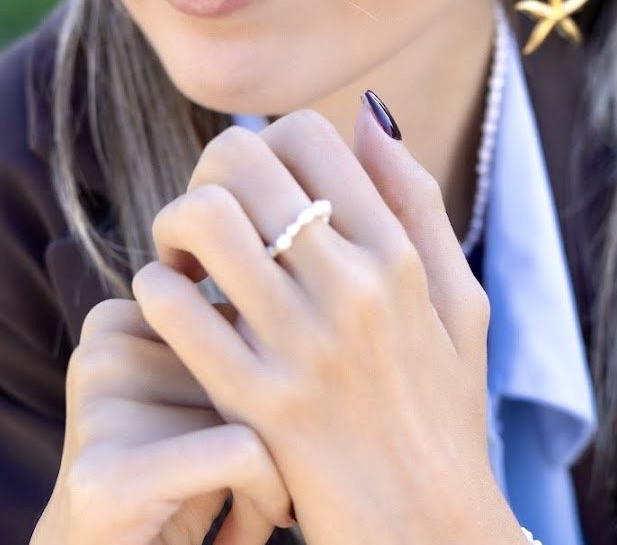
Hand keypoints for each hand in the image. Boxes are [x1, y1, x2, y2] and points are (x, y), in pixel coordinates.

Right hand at [36, 296, 294, 544]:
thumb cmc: (176, 491)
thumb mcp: (196, 404)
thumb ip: (228, 346)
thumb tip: (301, 292)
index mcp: (113, 324)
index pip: (236, 320)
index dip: (255, 382)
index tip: (239, 432)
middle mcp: (100, 355)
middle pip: (244, 362)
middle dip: (268, 427)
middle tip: (254, 481)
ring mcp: (99, 412)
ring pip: (253, 408)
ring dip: (272, 470)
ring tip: (241, 508)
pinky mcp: (109, 474)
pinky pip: (245, 452)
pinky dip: (267, 497)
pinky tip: (241, 534)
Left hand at [132, 102, 500, 544]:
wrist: (427, 530)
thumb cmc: (442, 410)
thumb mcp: (459, 299)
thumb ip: (417, 199)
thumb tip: (369, 113)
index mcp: (399, 255)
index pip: (310, 135)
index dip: (270, 143)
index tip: (266, 187)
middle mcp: (352, 288)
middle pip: (243, 160)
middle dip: (210, 171)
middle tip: (214, 214)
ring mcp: (300, 346)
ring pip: (202, 221)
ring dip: (176, 225)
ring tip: (187, 258)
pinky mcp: (254, 404)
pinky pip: (174, 309)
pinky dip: (157, 290)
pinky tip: (174, 307)